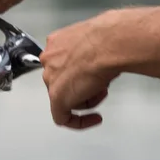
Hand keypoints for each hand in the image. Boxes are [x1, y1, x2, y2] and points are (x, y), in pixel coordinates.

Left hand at [40, 11, 121, 129]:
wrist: (110, 44)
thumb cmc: (110, 38)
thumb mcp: (99, 40)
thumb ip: (92, 50)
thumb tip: (103, 56)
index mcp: (56, 42)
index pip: (63, 63)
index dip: (81, 72)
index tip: (91, 77)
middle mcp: (49, 59)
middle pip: (64, 80)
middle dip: (84, 85)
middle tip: (101, 85)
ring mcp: (51, 78)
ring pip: (65, 97)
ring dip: (86, 99)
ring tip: (102, 91)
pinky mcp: (57, 98)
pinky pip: (62, 117)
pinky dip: (79, 122)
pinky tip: (94, 118)